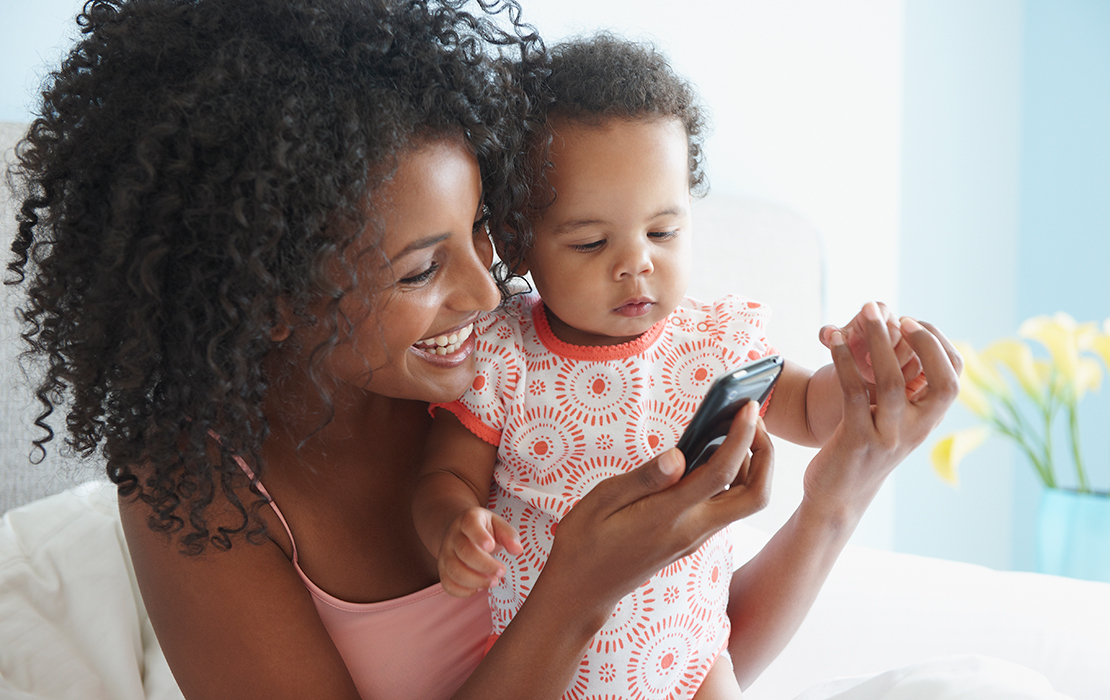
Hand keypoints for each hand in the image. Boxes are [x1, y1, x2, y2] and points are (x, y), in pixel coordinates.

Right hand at [437, 507, 522, 597]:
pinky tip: (478, 588)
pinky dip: (463, 591)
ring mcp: (445, 554)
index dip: (479, 536)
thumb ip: (509, 535)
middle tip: (502, 572)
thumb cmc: (484, 530)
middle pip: (464, 551)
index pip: (470, 524)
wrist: (458, 532)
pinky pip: (448, 584)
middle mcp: (453, 536)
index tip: (491, 546)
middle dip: (485, 565)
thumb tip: (518, 550)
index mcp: (468, 520)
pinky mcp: (442, 570)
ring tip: (493, 582)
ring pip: (454, 571)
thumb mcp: (497, 525)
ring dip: (476, 581)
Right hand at [537, 401, 772, 623]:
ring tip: (734, 432)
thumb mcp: (600, 501)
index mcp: (668, 516)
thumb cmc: (583, 542)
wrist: (580, 590)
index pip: (721, 473)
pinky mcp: (690, 540)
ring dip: (753, 467)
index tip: (749, 407)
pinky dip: (734, 480)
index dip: (741, 437)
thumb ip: (643, 478)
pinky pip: (726, 509)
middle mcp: (691, 531)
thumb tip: (678, 455)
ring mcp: (694, 538)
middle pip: (755, 497)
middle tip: (752, 421)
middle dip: (765, 456)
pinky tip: (711, 457)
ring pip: (745, 504)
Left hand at [804, 312, 961, 518]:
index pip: (954, 379)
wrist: (838, 499)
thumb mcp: (892, 425)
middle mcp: (916, 431)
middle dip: (923, 341)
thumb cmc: (863, 452)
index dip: (939, 345)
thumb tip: (908, 348)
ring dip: (880, 342)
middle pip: (940, 381)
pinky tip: (836, 341)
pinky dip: (846, 361)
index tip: (913, 322)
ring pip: (893, 382)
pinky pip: (854, 392)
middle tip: (897, 314)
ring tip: (866, 312)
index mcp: (927, 423)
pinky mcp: (857, 440)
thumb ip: (905, 397)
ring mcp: (888, 436)